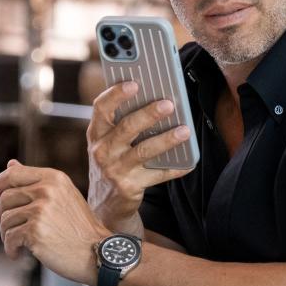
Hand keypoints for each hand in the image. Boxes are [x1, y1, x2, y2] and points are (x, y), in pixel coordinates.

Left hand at [0, 160, 110, 285]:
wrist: (97, 252)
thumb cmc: (79, 227)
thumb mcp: (62, 195)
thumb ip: (36, 181)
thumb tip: (10, 164)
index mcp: (53, 178)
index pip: (13, 174)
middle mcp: (46, 190)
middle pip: (5, 198)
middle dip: (4, 216)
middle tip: (13, 229)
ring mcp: (40, 210)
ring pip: (5, 220)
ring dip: (8, 235)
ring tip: (20, 244)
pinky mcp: (35, 231)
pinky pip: (9, 238)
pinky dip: (11, 249)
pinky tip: (20, 253)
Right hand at [86, 81, 193, 231]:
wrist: (106, 201)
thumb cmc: (113, 159)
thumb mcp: (109, 140)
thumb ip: (123, 120)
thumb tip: (157, 97)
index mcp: (96, 132)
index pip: (101, 108)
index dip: (116, 94)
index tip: (134, 83)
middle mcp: (102, 150)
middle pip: (126, 128)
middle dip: (148, 114)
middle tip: (169, 104)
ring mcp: (115, 170)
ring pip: (143, 151)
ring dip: (166, 139)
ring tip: (185, 130)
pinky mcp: (129, 187)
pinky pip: (157, 175)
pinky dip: (175, 168)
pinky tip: (189, 162)